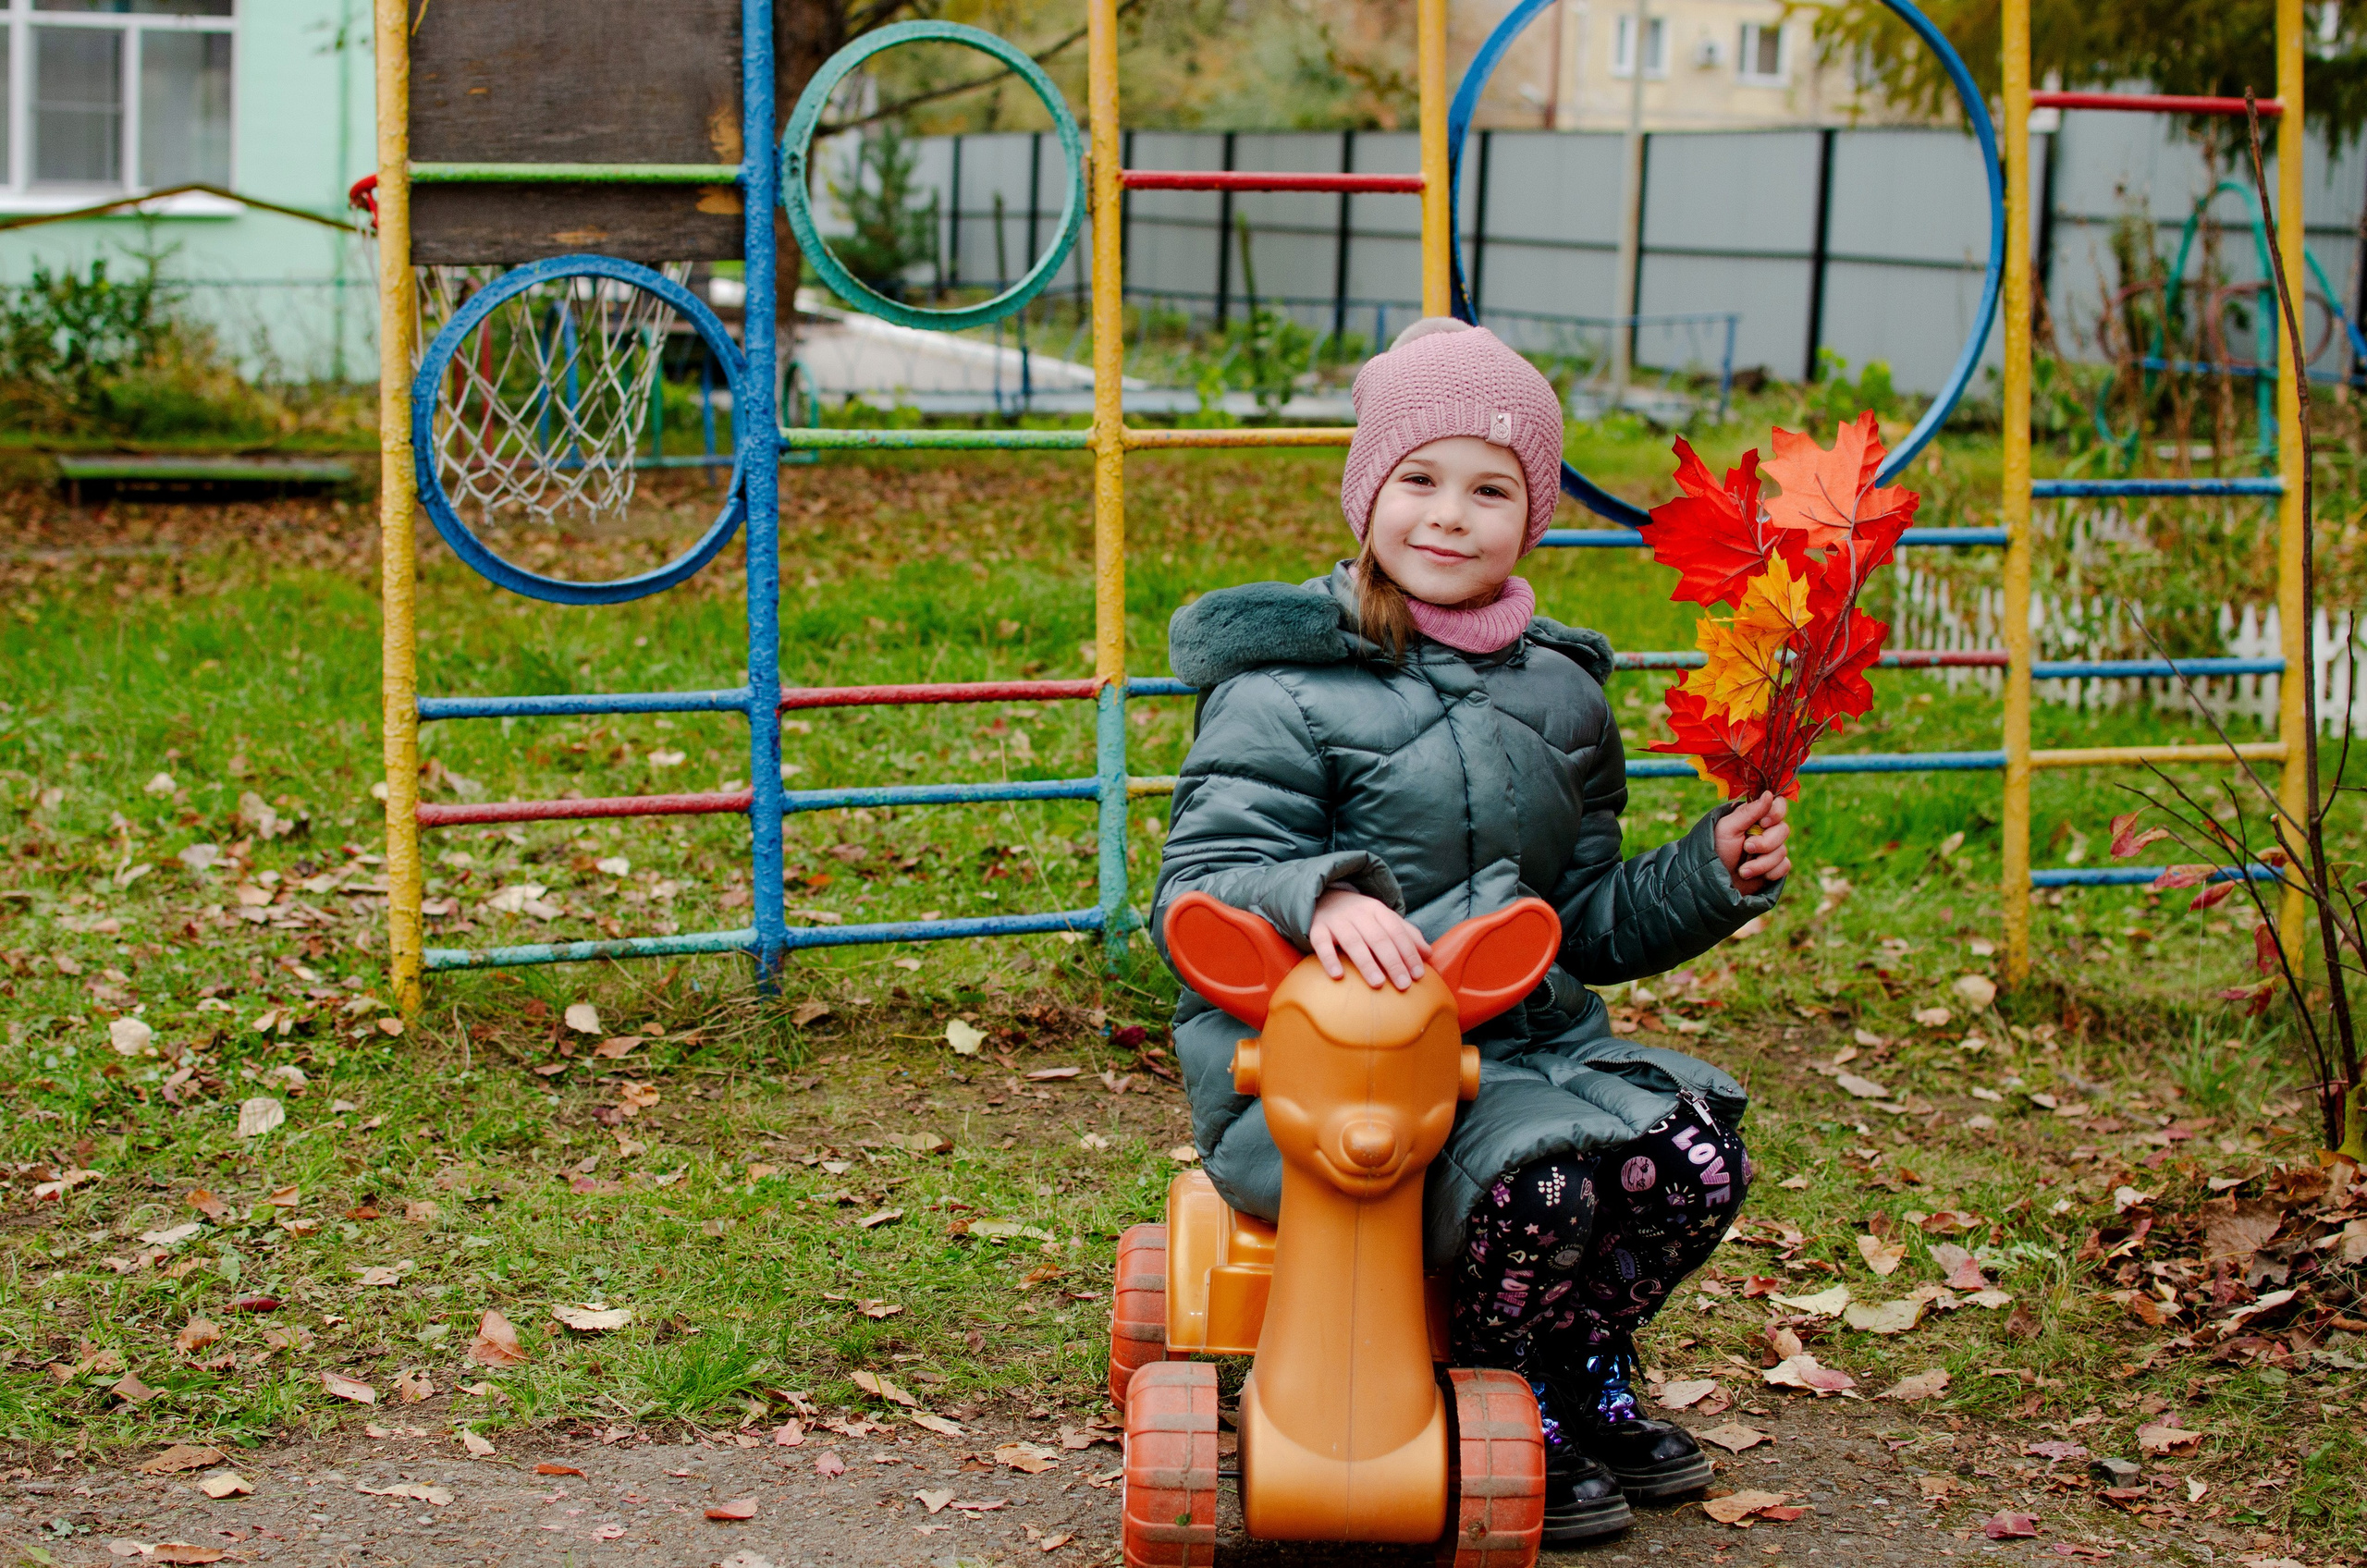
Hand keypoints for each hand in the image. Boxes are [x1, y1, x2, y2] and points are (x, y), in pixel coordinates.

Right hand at [1308, 888, 1432, 989]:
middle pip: (1378, 938)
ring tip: (1377, 983)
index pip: (1396, 931)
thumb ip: (1406, 934)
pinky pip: (1321, 944)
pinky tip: (1338, 976)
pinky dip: (1329, 959)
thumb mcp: (1383, 919)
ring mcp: (1336, 921)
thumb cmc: (1359, 916)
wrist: (1322, 897)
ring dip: (1366, 963)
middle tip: (1403, 985)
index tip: (1418, 974)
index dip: (1408, 952)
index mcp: (1377, 910)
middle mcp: (1357, 913)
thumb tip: (1428, 953)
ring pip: (1353, 942)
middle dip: (1393, 962)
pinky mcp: (1316, 929)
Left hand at [1715, 792, 1791, 895]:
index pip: (1778, 805)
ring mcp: (1770, 850)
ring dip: (1761, 863)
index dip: (1776, 813)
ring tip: (1743, 870)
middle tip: (1746, 848)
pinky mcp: (1774, 867)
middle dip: (1765, 843)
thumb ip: (1749, 812)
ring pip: (1782, 851)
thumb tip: (1769, 794)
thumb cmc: (1716, 850)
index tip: (1763, 822)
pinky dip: (1769, 872)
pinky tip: (1753, 876)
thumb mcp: (1728, 828)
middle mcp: (1765, 831)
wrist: (1712, 882)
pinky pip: (1784, 866)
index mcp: (1753, 817)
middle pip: (1783, 830)